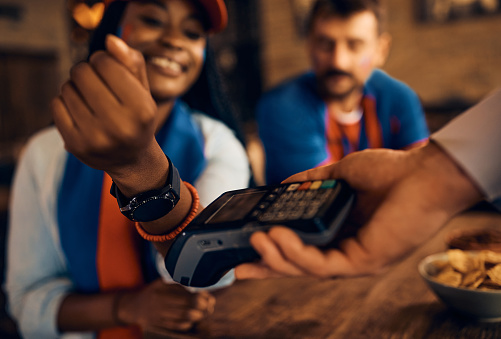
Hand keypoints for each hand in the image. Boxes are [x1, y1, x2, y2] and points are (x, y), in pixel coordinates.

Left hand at [51, 35, 159, 177]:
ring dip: (76, 87)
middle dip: (87, 71)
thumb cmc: (137, 117)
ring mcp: (95, 138)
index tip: (108, 69)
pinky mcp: (75, 145)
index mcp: (141, 109)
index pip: (105, 63)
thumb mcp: (143, 90)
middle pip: (82, 72)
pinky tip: (80, 112)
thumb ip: (131, 62)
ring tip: (91, 100)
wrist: (132, 160)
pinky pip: (56, 105)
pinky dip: (65, 102)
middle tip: (97, 84)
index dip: (103, 60)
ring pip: (67, 87)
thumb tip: (110, 40)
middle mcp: (119, 126)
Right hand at [117, 279, 214, 332]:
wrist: (134, 307)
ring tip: (203, 311)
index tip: (207, 297)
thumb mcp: (162, 283)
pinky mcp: (162, 325)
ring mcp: (161, 316)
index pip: (187, 297)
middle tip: (209, 305)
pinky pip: (179, 326)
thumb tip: (199, 292)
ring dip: (198, 316)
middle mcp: (161, 305)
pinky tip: (192, 318)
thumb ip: (179, 286)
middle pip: (188, 310)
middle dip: (203, 308)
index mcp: (163, 291)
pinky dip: (189, 323)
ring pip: (185, 319)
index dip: (201, 298)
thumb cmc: (152, 291)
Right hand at [235, 143, 482, 278]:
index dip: (273, 251)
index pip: (301, 247)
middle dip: (266, 267)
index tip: (247, 248)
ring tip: (255, 242)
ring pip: (305, 269)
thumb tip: (284, 185)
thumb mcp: (338, 176)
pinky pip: (321, 264)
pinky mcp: (362, 262)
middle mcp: (344, 250)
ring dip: (276, 258)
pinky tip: (279, 237)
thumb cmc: (389, 173)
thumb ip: (311, 183)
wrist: (423, 173)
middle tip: (237, 266)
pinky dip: (296, 253)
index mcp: (339, 231)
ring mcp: (353, 259)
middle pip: (297, 265)